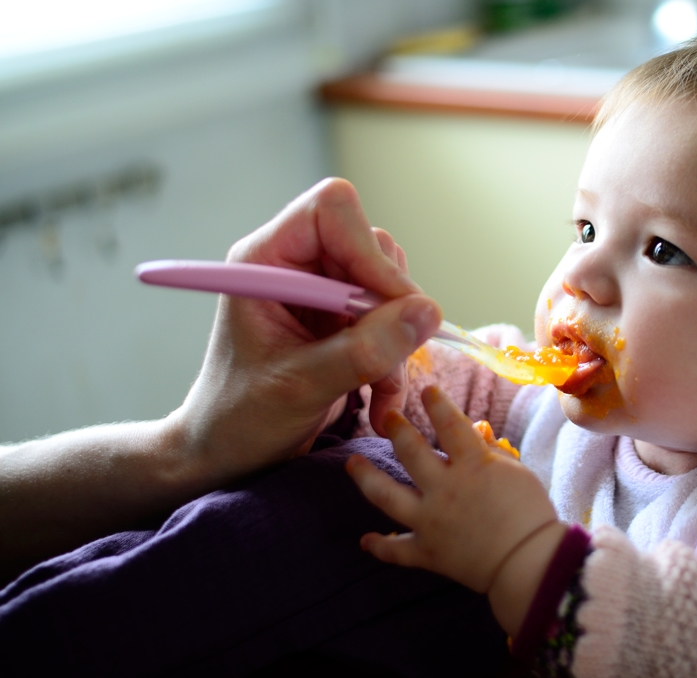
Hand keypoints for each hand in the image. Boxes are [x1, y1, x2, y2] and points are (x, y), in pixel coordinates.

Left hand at [169, 178, 441, 490]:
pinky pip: (393, 321)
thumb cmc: (239, 418)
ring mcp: (322, 293)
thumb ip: (364, 350)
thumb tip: (427, 313)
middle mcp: (296, 265)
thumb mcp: (301, 387)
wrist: (226, 452)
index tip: (394, 305)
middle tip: (387, 357)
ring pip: (390, 287)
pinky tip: (379, 402)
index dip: (370, 251)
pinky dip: (395, 363)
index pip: (332, 210)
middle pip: (372, 247)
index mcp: (266, 261)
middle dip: (390, 306)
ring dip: (397, 342)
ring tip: (380, 390)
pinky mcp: (341, 321)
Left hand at [347, 386, 565, 634]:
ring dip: (366, 477)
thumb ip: (492, 453)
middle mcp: (444, 490)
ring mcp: (430, 522)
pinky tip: (365, 540)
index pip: (450, 425)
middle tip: (387, 417)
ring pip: (387, 496)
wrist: (529, 563)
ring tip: (352, 463)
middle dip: (397, 430)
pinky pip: (397, 550)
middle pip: (410, 453)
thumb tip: (475, 432)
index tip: (426, 389)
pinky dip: (380, 546)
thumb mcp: (517, 473)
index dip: (437, 404)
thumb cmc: (531, 513)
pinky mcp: (427, 552)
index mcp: (472, 467)